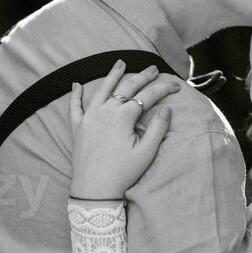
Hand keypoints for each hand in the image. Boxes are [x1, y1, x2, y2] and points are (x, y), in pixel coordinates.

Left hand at [69, 59, 180, 198]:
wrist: (94, 189)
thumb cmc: (122, 173)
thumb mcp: (146, 152)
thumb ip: (157, 128)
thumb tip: (166, 109)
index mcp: (123, 116)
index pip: (147, 96)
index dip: (163, 89)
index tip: (176, 86)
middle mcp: (106, 111)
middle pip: (127, 88)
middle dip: (142, 76)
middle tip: (153, 69)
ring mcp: (90, 118)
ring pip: (102, 90)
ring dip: (112, 75)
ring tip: (120, 63)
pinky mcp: (78, 127)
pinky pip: (75, 107)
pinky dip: (76, 95)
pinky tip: (77, 85)